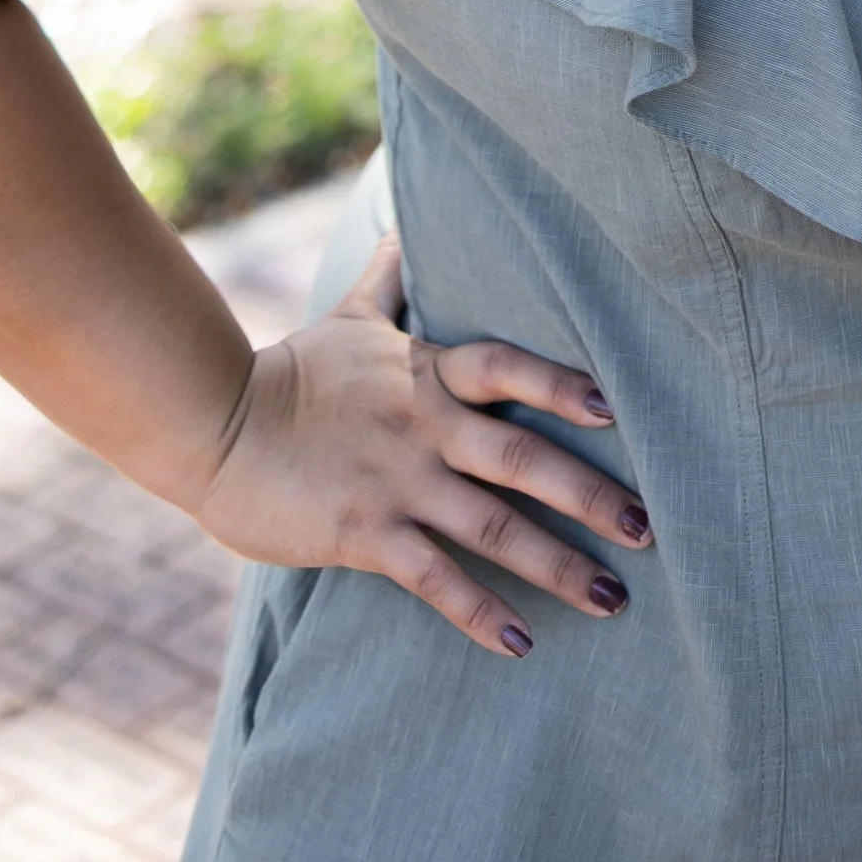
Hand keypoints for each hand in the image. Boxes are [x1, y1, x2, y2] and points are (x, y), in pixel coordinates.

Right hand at [192, 237, 650, 660]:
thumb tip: (402, 218)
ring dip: (558, 564)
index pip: (510, 368)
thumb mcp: (348, 319)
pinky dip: (480, 612)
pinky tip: (521, 642)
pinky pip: (435, 577)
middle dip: (591, 494)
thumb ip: (388, 277)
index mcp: (425, 372)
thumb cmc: (289, 375)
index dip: (563, 383)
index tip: (618, 411)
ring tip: (611, 597)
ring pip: (493, 526)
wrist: (212, 425)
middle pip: (524, 456)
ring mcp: (396, 480)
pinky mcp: (363, 533)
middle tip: (649, 527)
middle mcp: (424, 424)